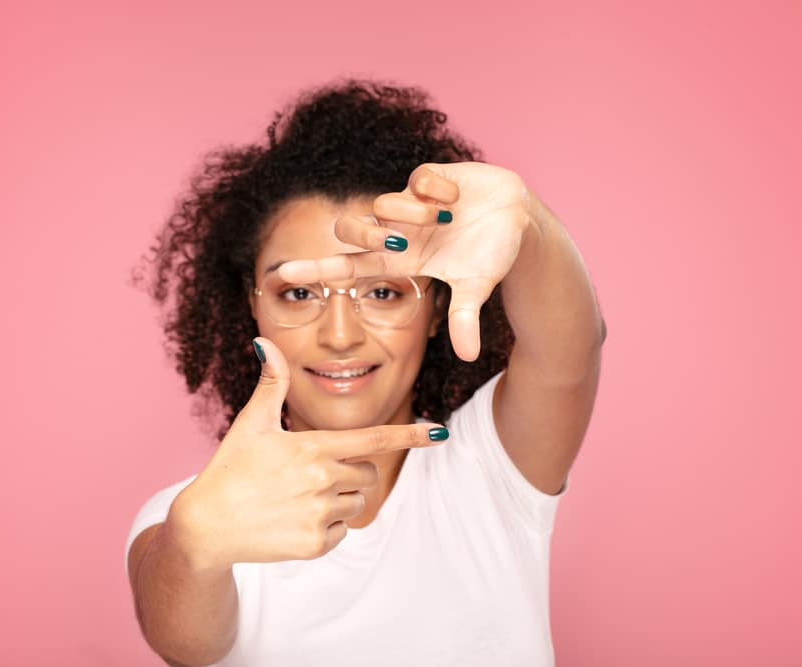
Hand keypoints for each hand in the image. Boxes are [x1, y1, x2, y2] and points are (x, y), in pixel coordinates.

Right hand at [168, 338, 447, 566]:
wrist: (205, 526)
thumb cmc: (229, 469)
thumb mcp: (251, 423)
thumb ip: (271, 383)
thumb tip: (263, 341)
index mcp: (313, 446)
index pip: (374, 437)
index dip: (409, 434)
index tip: (439, 433)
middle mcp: (322, 479)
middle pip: (368, 473)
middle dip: (350, 472)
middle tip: (310, 474)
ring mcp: (319, 514)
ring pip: (356, 502)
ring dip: (338, 500)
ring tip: (296, 498)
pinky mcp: (315, 545)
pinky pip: (342, 531)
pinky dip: (326, 527)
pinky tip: (293, 520)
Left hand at [277, 161, 530, 361]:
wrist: (519, 220)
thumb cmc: (492, 255)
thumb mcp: (476, 287)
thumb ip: (465, 318)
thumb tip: (468, 356)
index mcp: (402, 260)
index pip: (349, 267)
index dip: (317, 270)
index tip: (282, 275)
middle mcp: (399, 231)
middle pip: (352, 230)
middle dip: (368, 235)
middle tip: (403, 243)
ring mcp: (410, 203)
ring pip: (382, 203)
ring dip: (412, 213)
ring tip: (445, 218)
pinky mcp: (428, 177)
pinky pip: (417, 178)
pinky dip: (436, 189)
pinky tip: (456, 198)